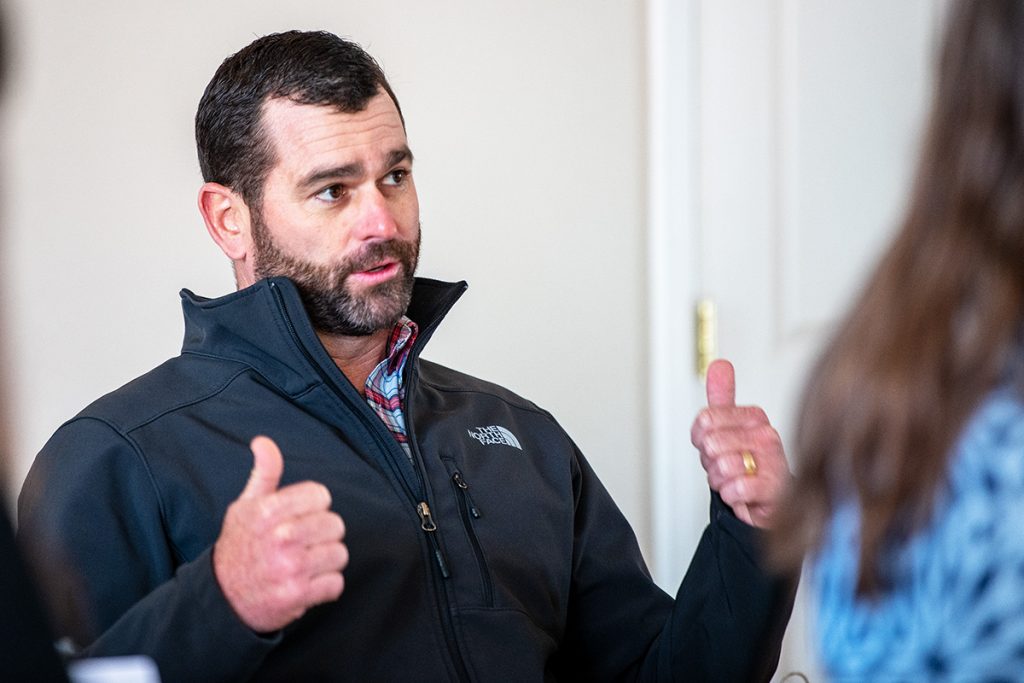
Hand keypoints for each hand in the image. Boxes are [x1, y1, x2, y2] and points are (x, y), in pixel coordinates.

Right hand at [213, 436, 347, 632]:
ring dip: (326, 561)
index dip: (314, 505)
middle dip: (323, 534)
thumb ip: (263, 473)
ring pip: (339, 554)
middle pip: (335, 524)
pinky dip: (326, 586)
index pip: (320, 495)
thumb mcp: (246, 505)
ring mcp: (289, 568)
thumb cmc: (240, 545)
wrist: (222, 597)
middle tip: (304, 542)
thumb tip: (263, 441)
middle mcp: (280, 537)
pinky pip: (336, 584)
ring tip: (305, 563)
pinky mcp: (297, 596)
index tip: (300, 516)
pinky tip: (307, 583)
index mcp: (268, 511)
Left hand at [690, 359, 788, 527]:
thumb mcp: (728, 427)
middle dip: (710, 462)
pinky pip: (735, 488)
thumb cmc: (746, 466)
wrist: (768, 503)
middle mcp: (767, 435)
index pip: (705, 420)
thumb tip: (719, 364)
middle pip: (710, 444)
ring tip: (736, 480)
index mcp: (754, 417)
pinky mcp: (774, 489)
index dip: (701, 440)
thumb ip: (722, 397)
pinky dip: (732, 495)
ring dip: (720, 480)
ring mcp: (774, 461)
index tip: (717, 446)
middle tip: (728, 467)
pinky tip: (743, 494)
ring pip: (721, 466)